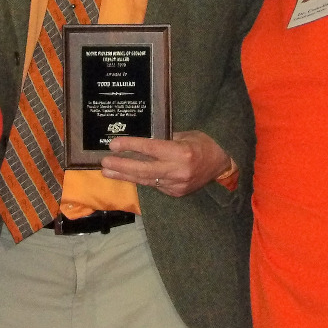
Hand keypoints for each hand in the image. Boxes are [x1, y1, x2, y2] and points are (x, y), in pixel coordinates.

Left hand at [100, 130, 231, 196]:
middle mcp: (178, 171)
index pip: (150, 149)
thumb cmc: (203, 143)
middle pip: (144, 170)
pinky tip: (128, 176)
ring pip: (147, 180)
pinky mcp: (177, 193)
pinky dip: (142, 180)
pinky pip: (155, 185)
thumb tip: (140, 142)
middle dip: (122, 166)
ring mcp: (177, 185)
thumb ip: (164, 139)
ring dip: (126, 176)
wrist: (222, 163)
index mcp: (181, 153)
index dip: (131, 146)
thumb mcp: (185, 135)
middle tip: (104, 163)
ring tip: (108, 172)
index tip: (113, 144)